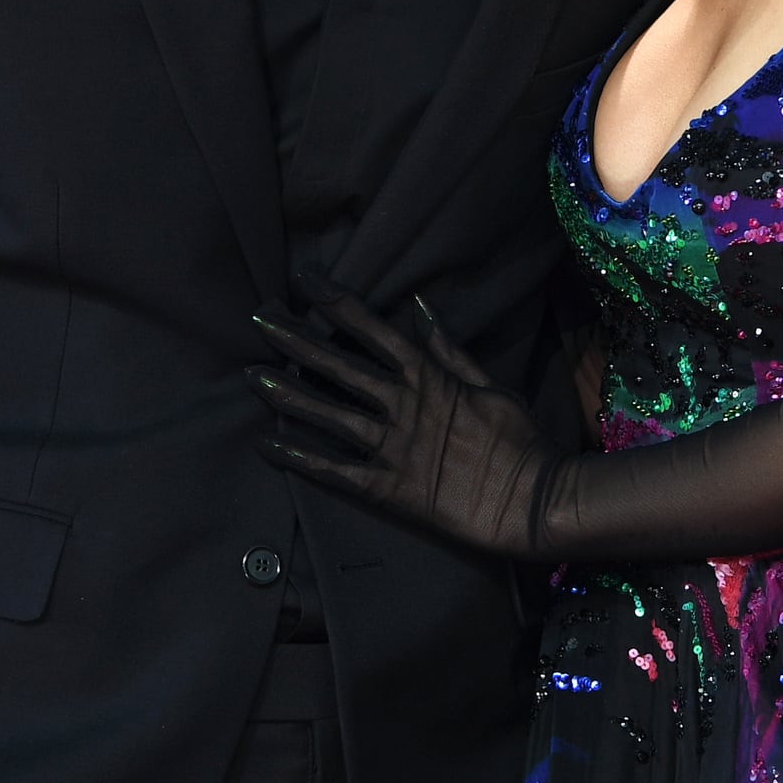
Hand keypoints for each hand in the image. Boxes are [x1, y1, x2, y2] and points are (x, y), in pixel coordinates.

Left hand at [250, 288, 552, 557]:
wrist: (532, 502)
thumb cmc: (519, 441)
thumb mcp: (489, 385)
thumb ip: (448, 349)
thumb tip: (418, 306)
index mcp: (428, 376)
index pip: (371, 328)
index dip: (335, 302)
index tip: (304, 281)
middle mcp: (402, 405)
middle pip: (337, 365)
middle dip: (295, 340)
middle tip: (258, 320)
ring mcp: (391, 447)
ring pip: (327, 413)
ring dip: (286, 395)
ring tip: (251, 377)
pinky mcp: (386, 488)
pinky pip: (332, 470)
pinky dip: (298, 458)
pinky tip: (267, 446)